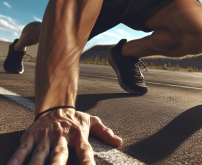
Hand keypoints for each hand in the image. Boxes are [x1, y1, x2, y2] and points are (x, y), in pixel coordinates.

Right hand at [6, 108, 121, 164]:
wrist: (56, 106)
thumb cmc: (75, 119)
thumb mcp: (91, 122)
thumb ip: (104, 132)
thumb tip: (119, 142)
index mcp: (77, 135)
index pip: (85, 151)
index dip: (87, 162)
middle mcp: (61, 137)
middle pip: (60, 155)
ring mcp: (45, 137)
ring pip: (40, 154)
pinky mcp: (31, 136)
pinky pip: (23, 149)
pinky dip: (17, 158)